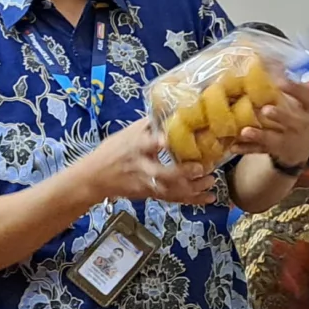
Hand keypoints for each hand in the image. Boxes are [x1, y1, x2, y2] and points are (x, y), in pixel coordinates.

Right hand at [76, 119, 214, 206]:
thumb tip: (172, 110)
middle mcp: (142, 166)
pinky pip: (172, 198)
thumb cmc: (113, 150)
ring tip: (211, 182)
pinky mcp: (150, 194)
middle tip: (201, 168)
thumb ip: (149, 125)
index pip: (146, 144)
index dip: (156, 142)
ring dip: (192, 188)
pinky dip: (191, 199)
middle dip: (182, 173)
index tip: (167, 140)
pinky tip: (208, 198)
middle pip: (162, 173)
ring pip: (170, 190)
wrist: (96, 177)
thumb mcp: (127, 133)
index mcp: (135, 147)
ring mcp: (146, 183)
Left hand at [232, 77, 308, 169]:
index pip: (305, 96)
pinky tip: (233, 147)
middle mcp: (298, 125)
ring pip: (273, 138)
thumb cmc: (295, 118)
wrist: (301, 149)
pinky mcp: (274, 151)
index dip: (294, 88)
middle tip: (265, 109)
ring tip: (245, 131)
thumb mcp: (298, 103)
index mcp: (304, 109)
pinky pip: (259, 150)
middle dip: (279, 115)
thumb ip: (288, 86)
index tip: (280, 81)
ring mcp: (286, 140)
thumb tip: (275, 60)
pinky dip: (246, 149)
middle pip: (291, 120)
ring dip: (258, 134)